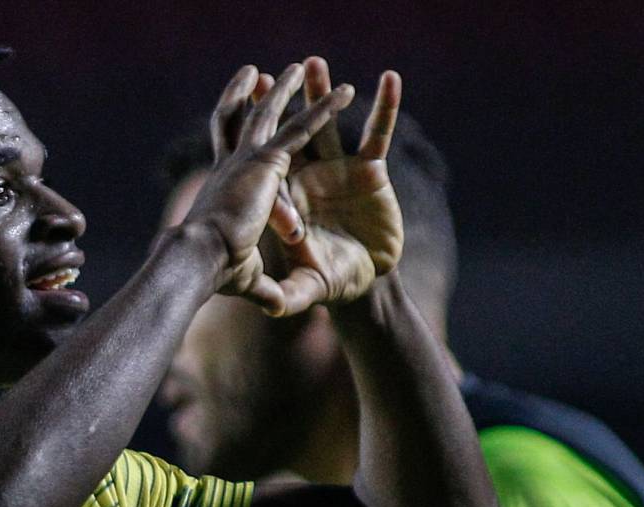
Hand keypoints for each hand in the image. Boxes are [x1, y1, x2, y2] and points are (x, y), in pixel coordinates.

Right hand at [177, 63, 354, 314]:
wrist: (197, 260)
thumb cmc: (213, 273)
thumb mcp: (247, 278)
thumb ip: (266, 288)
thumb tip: (275, 310)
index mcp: (221, 187)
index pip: (225, 150)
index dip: (229, 129)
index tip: (234, 114)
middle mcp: (231, 167)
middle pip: (239, 120)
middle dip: (247, 96)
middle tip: (254, 75)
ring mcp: (248, 161)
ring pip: (270, 115)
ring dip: (287, 91)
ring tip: (303, 68)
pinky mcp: (267, 164)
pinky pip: (302, 130)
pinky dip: (322, 110)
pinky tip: (345, 94)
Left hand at [267, 58, 403, 315]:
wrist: (363, 281)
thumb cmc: (327, 283)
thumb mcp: (306, 290)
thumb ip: (288, 297)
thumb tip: (269, 306)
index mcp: (284, 201)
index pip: (269, 176)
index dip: (264, 165)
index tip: (254, 136)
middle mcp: (306, 179)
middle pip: (287, 136)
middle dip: (275, 107)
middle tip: (263, 78)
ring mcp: (336, 170)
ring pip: (326, 126)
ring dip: (321, 95)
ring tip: (314, 63)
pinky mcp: (369, 170)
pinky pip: (377, 133)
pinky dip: (384, 107)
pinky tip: (389, 78)